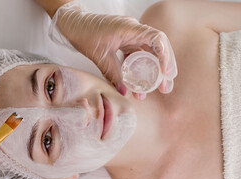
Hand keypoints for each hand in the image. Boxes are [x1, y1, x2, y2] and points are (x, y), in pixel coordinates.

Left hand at [48, 1, 176, 99]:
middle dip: (164, 68)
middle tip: (166, 87)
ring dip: (154, 70)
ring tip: (158, 89)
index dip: (165, 56)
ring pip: (149, 53)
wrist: (74, 25)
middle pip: (158, 47)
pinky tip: (142, 83)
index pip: (157, 39)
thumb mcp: (100, 56)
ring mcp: (131, 36)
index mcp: (130, 28)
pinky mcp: (126, 42)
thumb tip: (125, 92)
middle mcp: (134, 31)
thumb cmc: (85, 34)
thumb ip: (113, 74)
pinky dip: (142, 68)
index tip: (165, 73)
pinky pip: (138, 55)